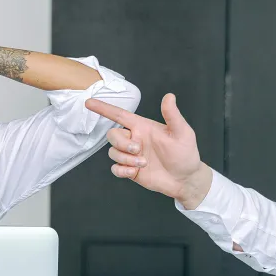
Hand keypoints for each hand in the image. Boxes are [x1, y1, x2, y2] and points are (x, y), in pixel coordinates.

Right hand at [84, 93, 212, 208]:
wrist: (185, 179)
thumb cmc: (186, 154)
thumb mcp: (183, 133)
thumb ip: (172, 115)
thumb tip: (169, 96)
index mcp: (143, 127)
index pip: (119, 115)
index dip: (104, 108)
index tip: (89, 103)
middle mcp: (134, 139)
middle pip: (113, 135)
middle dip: (121, 143)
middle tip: (138, 150)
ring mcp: (131, 155)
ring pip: (113, 152)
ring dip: (125, 159)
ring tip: (143, 164)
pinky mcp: (129, 170)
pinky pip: (114, 168)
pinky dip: (122, 170)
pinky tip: (135, 171)